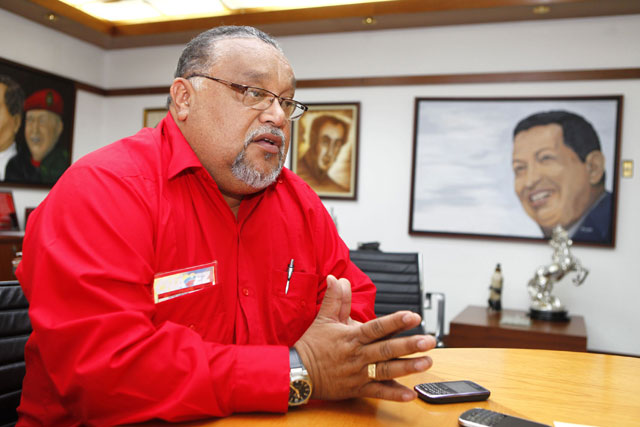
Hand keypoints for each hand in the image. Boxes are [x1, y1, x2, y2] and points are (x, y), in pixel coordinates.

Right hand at [294, 275, 435, 401]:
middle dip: (409, 345)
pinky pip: (378, 392)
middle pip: (386, 349)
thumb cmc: (313, 345)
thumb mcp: (323, 319)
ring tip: (427, 362)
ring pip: (386, 370)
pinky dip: (394, 394)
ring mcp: (359, 373)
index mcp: (352, 337)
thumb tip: (339, 279)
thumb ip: (336, 299)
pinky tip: (410, 394)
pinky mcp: (357, 389)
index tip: (413, 316)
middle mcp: (358, 355)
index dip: (395, 321)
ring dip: (408, 367)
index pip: (376, 327)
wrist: (299, 372)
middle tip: (429, 341)